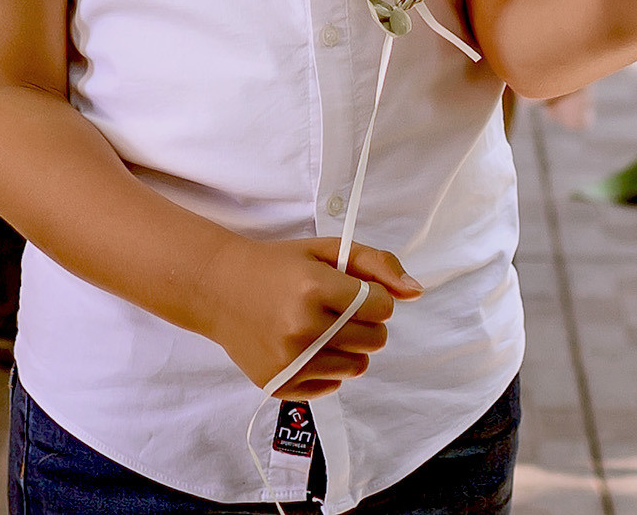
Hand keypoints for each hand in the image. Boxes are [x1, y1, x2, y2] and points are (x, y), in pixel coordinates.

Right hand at [197, 236, 420, 400]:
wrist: (220, 289)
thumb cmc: (279, 265)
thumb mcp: (326, 250)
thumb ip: (376, 264)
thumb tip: (416, 292)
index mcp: (314, 287)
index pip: (381, 306)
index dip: (375, 298)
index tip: (354, 291)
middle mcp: (302, 327)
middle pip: (375, 339)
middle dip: (366, 323)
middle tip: (338, 309)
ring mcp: (290, 361)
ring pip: (357, 367)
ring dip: (350, 348)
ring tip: (323, 328)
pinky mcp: (280, 385)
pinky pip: (332, 387)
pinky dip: (328, 369)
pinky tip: (306, 346)